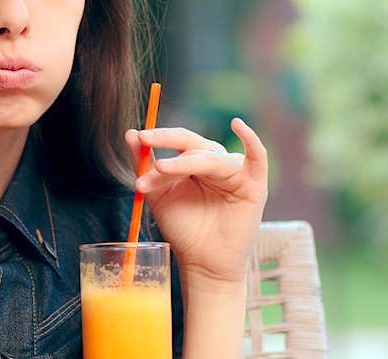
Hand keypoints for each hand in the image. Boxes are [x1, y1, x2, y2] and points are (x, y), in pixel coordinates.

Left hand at [127, 118, 268, 285]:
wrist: (202, 261)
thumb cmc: (183, 228)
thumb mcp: (157, 194)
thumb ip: (145, 165)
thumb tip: (130, 134)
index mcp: (195, 161)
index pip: (178, 141)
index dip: (159, 138)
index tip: (138, 138)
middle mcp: (216, 162)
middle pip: (193, 143)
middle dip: (167, 140)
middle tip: (146, 141)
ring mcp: (235, 171)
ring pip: (210, 156)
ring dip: (183, 161)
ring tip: (161, 169)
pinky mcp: (254, 184)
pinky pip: (257, 156)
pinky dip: (250, 139)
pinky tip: (238, 126)